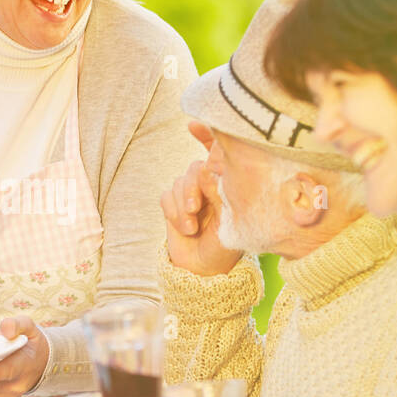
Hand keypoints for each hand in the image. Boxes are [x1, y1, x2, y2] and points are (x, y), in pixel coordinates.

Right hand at [161, 125, 241, 276]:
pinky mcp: (173, 204)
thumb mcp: (230, 218)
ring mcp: (190, 193)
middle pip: (196, 167)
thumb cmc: (225, 245)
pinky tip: (186, 228)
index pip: (219, 153)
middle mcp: (209, 184)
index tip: (193, 126)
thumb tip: (208, 167)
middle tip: (196, 208)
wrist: (204, 270)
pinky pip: (166, 196)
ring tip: (192, 225)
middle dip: (193, 186)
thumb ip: (220, 190)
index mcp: (228, 183)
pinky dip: (174, 213)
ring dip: (184, 204)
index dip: (207, 135)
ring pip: (180, 181)